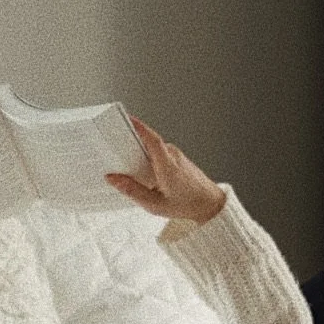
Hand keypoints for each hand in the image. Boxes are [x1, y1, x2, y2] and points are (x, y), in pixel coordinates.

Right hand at [105, 116, 227, 224]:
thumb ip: (132, 191)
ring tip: (126, 163)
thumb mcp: (154, 204)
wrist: (210, 204)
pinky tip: (141, 170)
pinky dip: (147, 157)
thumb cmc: (186, 205)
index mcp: (167, 166)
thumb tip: (113, 179)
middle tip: (113, 145)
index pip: (151, 139)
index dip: (138, 127)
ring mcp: (176, 155)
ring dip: (139, 151)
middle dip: (130, 141)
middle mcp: (172, 156)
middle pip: (148, 141)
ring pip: (152, 147)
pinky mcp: (177, 157)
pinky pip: (158, 152)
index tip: (126, 118)